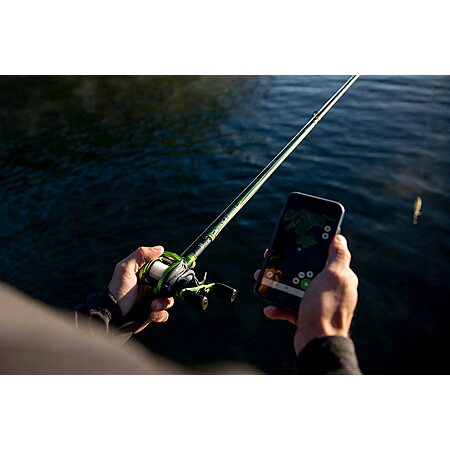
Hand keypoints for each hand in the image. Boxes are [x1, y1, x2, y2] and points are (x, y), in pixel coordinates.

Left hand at [108, 245, 173, 332]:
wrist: (112, 316)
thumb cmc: (117, 290)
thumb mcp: (125, 268)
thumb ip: (140, 255)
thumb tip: (161, 249)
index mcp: (147, 273)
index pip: (166, 266)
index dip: (177, 265)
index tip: (190, 264)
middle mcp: (152, 285)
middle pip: (173, 284)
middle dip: (172, 288)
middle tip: (165, 291)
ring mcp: (152, 300)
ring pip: (170, 299)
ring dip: (164, 303)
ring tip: (152, 305)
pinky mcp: (152, 313)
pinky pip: (164, 314)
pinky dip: (160, 314)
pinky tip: (151, 314)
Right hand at [254, 235, 358, 354]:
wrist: (318, 342)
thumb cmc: (327, 307)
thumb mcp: (334, 276)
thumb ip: (338, 256)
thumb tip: (339, 238)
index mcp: (339, 277)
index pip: (325, 255)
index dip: (310, 247)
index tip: (295, 241)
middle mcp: (329, 289)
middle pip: (305, 270)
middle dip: (287, 264)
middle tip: (271, 258)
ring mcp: (317, 302)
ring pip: (293, 287)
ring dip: (276, 283)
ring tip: (262, 278)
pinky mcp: (305, 315)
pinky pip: (288, 306)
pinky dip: (277, 306)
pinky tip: (270, 306)